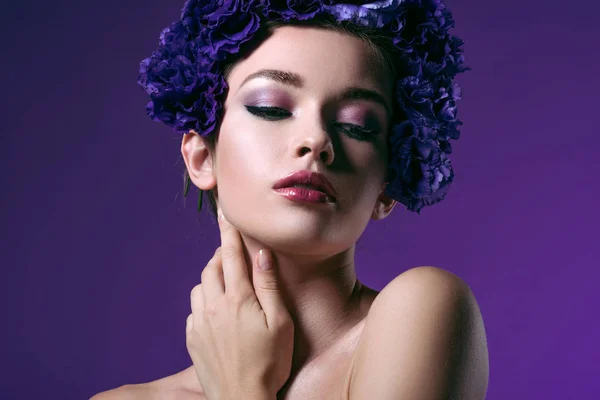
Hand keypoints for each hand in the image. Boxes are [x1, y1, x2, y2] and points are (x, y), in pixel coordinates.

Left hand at [185, 208, 294, 399]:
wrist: (242, 399)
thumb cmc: (270, 363)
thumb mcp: (280, 323)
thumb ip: (268, 286)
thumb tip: (261, 254)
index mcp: (238, 299)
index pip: (230, 255)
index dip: (228, 232)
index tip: (224, 213)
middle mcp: (214, 306)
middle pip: (212, 267)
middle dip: (220, 256)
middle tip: (232, 255)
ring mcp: (200, 323)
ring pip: (200, 286)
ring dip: (211, 278)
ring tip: (226, 284)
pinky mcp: (192, 338)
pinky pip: (194, 309)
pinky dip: (204, 301)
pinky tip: (217, 312)